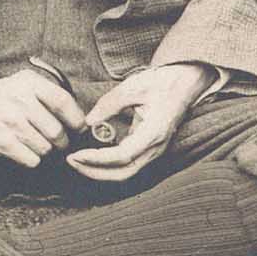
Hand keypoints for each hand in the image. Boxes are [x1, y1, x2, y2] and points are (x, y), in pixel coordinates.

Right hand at [0, 70, 85, 168]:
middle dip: (62, 141)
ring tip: (38, 142)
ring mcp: (10, 122)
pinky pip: (31, 160)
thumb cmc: (6, 95)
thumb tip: (81, 122)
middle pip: (57, 132)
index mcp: (30, 83)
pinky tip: (26, 149)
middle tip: (58, 141)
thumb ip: (52, 96)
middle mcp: (20, 101)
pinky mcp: (0, 142)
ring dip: (46, 150)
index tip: (79, 128)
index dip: (76, 120)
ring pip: (45, 149)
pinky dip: (33, 159)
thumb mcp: (27, 82)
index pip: (63, 102)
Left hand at [66, 63, 212, 182]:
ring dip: (100, 172)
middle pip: (123, 174)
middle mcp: (156, 148)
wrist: (185, 82)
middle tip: (71, 161)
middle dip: (94, 172)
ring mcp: (154, 151)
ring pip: (126, 174)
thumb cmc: (162, 82)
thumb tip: (89, 121)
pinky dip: (109, 167)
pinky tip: (93, 158)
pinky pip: (128, 166)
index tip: (77, 154)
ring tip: (78, 162)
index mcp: (154, 132)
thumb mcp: (134, 86)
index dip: (97, 159)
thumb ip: (110, 103)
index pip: (122, 157)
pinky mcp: (149, 149)